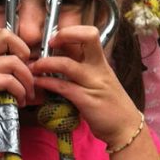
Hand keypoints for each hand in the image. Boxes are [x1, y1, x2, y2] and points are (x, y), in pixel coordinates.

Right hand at [0, 28, 34, 152]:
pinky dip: (19, 92)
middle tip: (27, 76)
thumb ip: (8, 76)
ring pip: (13, 62)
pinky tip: (18, 103)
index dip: (20, 47)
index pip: (2, 35)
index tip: (26, 67)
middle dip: (24, 54)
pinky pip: (8, 80)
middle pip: (6, 37)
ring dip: (26, 80)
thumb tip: (35, 72)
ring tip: (26, 96)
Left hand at [30, 24, 140, 147]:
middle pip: (87, 38)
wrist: (126, 128)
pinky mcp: (86, 100)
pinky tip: (37, 83)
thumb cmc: (112, 105)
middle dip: (64, 34)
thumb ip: (85, 70)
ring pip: (66, 64)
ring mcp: (93, 83)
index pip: (91, 34)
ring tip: (33, 67)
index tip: (57, 38)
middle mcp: (99, 68)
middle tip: (48, 43)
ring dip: (45, 63)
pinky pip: (62, 86)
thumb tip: (61, 62)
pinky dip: (46, 82)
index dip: (72, 31)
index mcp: (102, 62)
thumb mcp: (101, 82)